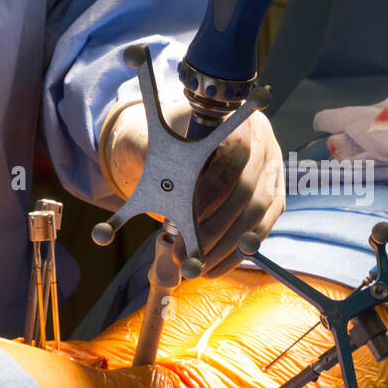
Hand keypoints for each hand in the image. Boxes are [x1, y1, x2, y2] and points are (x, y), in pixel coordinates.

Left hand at [100, 100, 285, 277]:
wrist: (193, 138)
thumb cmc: (173, 140)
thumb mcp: (155, 139)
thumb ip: (143, 161)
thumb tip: (112, 210)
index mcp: (238, 120)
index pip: (234, 156)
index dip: (211, 191)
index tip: (186, 217)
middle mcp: (265, 144)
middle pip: (247, 193)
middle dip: (213, 228)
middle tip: (185, 251)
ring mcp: (273, 173)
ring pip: (256, 216)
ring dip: (225, 246)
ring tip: (196, 266)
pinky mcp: (274, 199)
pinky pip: (262, 230)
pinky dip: (237, 253)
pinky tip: (214, 267)